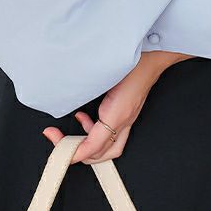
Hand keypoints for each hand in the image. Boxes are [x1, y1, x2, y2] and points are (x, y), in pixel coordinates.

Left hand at [42, 54, 166, 164]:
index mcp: (117, 115)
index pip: (92, 147)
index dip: (73, 152)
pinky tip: (86, 117)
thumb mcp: (102, 77)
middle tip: (60, 142)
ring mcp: (129, 117)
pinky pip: (112, 133)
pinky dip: (97, 132)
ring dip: (89, 144)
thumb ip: (87, 90)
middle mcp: (125, 120)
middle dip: (79, 153)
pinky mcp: (129, 112)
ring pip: (109, 146)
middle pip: (101, 153)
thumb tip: (69, 104)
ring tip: (73, 131)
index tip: (57, 144)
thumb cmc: (132, 63)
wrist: (152, 56)